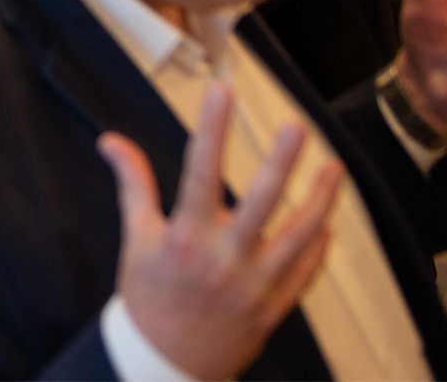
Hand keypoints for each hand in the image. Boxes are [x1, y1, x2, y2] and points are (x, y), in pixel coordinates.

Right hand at [99, 85, 342, 379]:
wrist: (166, 362)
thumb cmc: (149, 295)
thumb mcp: (137, 238)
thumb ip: (133, 184)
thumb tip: (111, 140)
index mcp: (185, 237)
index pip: (200, 171)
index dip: (212, 129)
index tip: (222, 91)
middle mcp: (223, 259)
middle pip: (259, 203)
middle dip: (280, 163)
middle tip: (297, 126)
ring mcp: (253, 285)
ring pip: (296, 237)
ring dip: (319, 201)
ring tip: (335, 169)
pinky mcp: (273, 308)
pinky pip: (304, 273)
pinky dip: (318, 247)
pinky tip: (328, 223)